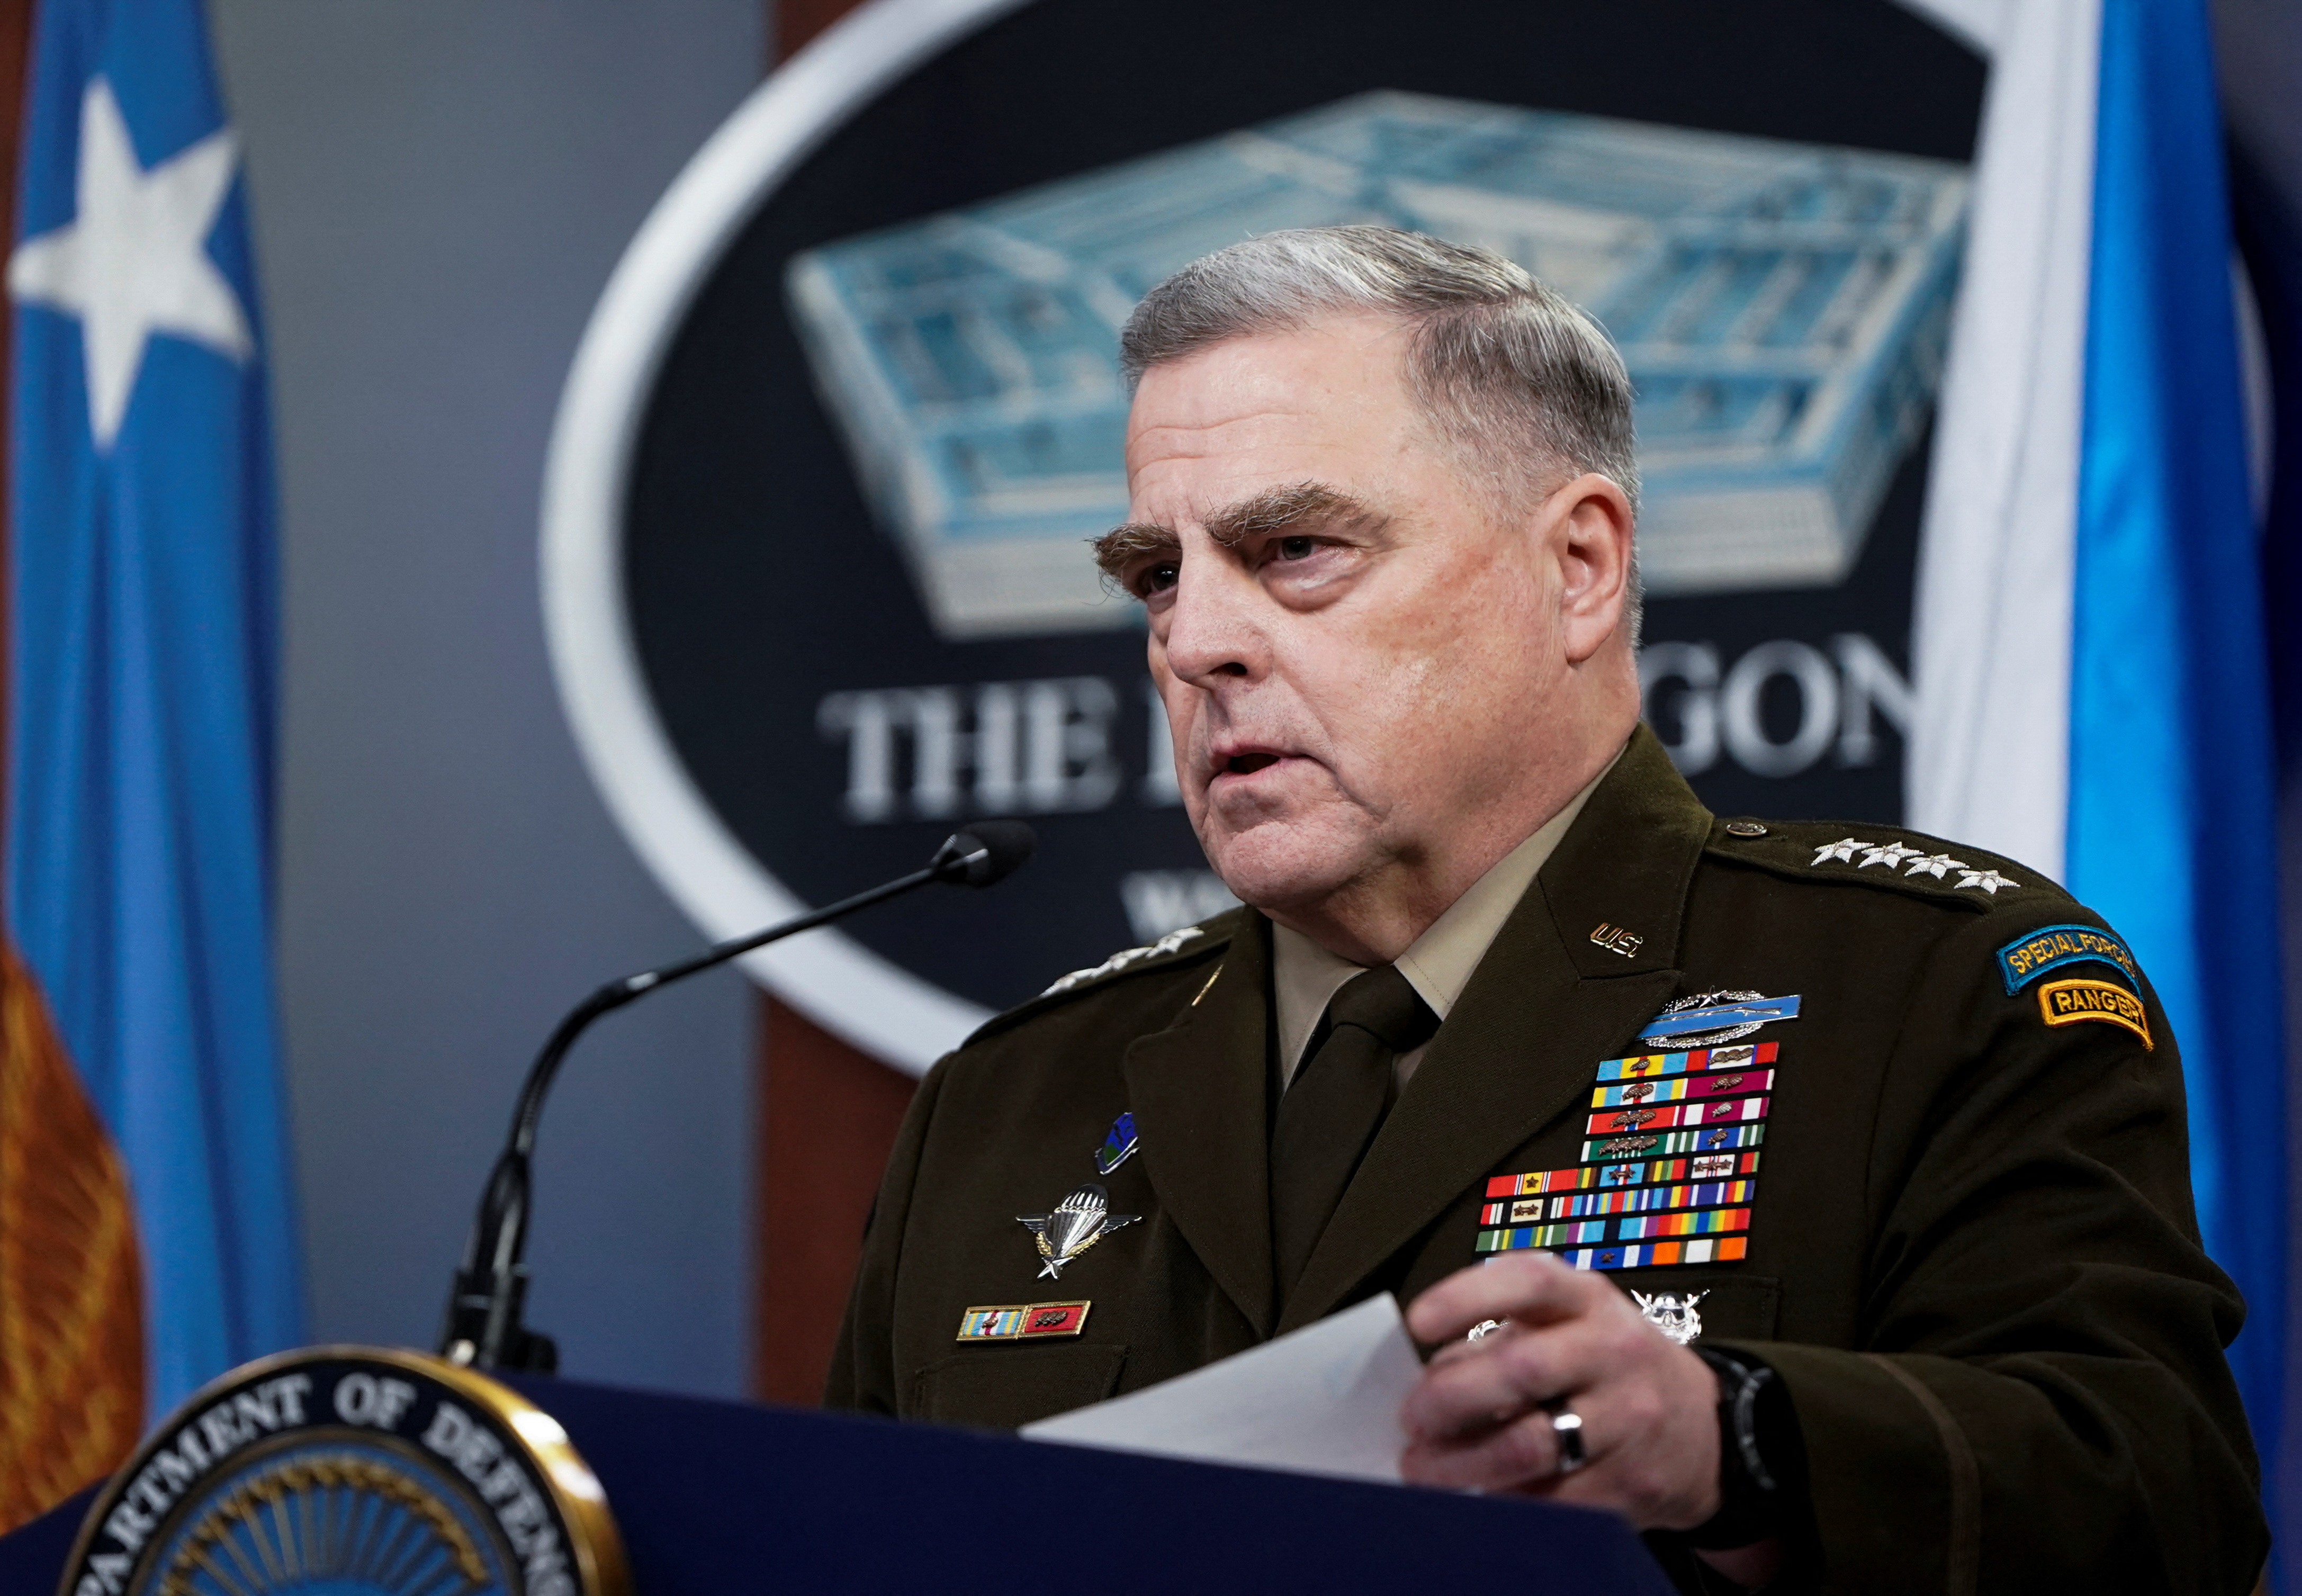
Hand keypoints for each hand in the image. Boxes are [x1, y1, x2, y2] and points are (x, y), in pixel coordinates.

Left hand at [1398, 1252, 1722, 1529]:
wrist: (1701, 1428)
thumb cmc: (1607, 1366)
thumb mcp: (1565, 1326)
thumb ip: (1497, 1340)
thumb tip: (1424, 1382)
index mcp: (1586, 1299)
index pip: (1527, 1282)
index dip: (1466, 1298)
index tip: (1417, 1322)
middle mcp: (1612, 1351)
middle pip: (1521, 1370)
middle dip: (1451, 1398)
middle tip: (1412, 1419)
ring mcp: (1626, 1420)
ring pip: (1530, 1446)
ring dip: (1462, 1463)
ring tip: (1424, 1468)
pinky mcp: (1629, 1484)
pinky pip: (1549, 1500)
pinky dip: (1499, 1500)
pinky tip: (1474, 1496)